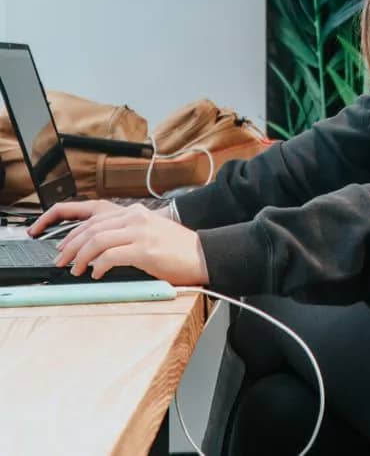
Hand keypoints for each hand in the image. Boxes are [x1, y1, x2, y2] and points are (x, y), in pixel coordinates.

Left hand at [28, 201, 208, 284]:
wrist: (202, 254)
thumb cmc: (176, 249)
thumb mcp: (148, 232)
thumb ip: (124, 233)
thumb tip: (94, 247)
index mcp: (133, 212)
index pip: (90, 212)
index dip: (64, 223)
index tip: (50, 236)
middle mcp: (135, 217)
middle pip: (90, 228)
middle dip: (69, 246)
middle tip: (60, 261)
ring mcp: (140, 232)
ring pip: (96, 240)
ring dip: (79, 258)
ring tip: (74, 270)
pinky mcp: (144, 250)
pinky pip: (110, 257)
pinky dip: (98, 267)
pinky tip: (95, 274)